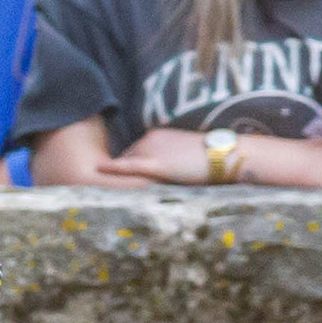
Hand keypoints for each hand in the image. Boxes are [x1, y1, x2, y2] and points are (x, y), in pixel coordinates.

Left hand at [89, 127, 212, 186]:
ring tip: (104, 187)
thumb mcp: (182, 153)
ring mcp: (151, 150)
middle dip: (118, 173)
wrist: (223, 153)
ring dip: (117, 176)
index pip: (134, 153)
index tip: (115, 176)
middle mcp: (149, 139)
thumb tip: (160, 173)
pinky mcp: (156, 163)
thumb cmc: (208, 156)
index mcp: (156, 135)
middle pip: (127, 159)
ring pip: (127, 164)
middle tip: (103, 185)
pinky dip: (114, 168)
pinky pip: (129, 166)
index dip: (126, 167)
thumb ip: (166, 159)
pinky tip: (98, 170)